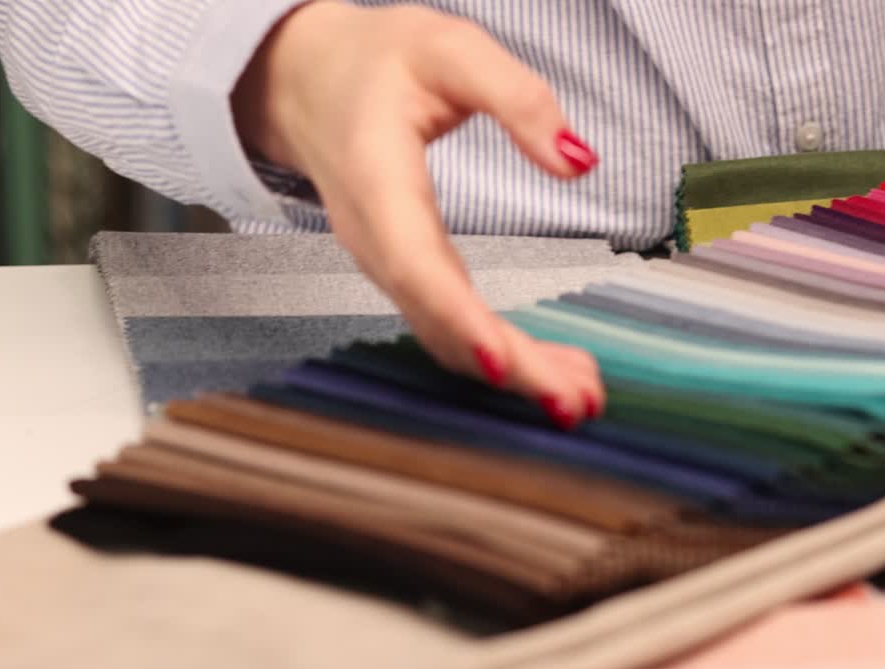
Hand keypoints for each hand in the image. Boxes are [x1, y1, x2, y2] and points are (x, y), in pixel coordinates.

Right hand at [232, 1, 603, 428]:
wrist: (304, 79)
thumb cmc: (374, 60)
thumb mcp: (449, 47)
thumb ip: (516, 97)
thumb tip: (578, 162)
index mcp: (375, 179)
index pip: (415, 262)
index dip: (458, 317)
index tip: (504, 365)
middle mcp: (373, 236)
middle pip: (436, 318)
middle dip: (506, 367)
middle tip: (578, 405)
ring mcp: (384, 261)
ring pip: (442, 332)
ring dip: (510, 371)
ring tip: (580, 395)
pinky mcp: (404, 270)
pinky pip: (445, 323)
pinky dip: (496, 352)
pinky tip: (545, 367)